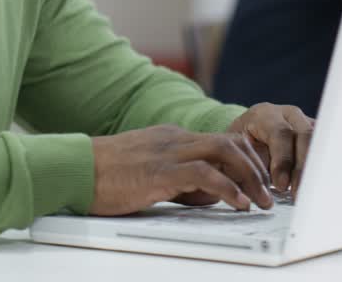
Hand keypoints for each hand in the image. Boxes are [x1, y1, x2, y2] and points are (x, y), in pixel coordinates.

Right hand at [89, 125, 272, 215]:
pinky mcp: (159, 171)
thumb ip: (180, 179)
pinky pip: (204, 173)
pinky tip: (238, 203)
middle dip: (256, 167)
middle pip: (230, 141)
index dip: (247, 160)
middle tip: (269, 192)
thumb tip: (209, 195)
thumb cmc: (103, 176)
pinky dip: (227, 187)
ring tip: (261, 200)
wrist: (72, 169)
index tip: (260, 180)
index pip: (221, 140)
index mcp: (171, 138)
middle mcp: (174, 139)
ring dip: (250, 176)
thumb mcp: (149, 174)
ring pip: (224, 150)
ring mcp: (167, 152)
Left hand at [227, 103, 314, 193]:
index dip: (283, 160)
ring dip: (315, 168)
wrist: (248, 135)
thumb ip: (252, 164)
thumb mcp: (238, 150)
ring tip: (309, 192)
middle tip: (297, 192)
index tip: (280, 185)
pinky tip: (318, 185)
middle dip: (301, 167)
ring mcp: (306, 122)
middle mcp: (289, 115)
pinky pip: (324, 148)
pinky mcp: (317, 135)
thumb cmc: (241, 145)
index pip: (280, 133)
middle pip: (304, 135)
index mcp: (266, 115)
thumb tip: (261, 188)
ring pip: (318, 141)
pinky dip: (322, 167)